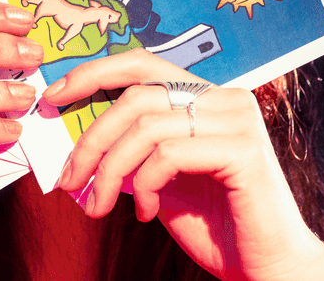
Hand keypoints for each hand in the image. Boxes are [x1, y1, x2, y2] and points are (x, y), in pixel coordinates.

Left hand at [41, 49, 323, 280]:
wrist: (268, 269)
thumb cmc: (215, 226)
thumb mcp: (160, 178)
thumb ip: (133, 150)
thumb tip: (75, 133)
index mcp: (207, 96)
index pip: (144, 64)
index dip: (95, 73)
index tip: (55, 96)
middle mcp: (226, 97)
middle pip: (137, 97)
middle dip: (92, 139)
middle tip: (70, 180)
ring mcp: (238, 119)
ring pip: (146, 127)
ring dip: (110, 170)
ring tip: (100, 205)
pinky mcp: (244, 149)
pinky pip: (169, 155)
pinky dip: (145, 185)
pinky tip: (146, 213)